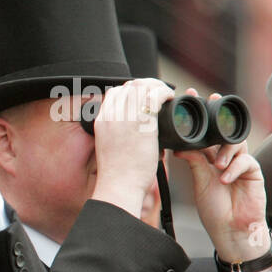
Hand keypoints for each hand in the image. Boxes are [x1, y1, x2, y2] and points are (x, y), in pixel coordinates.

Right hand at [89, 78, 169, 217]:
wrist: (118, 186)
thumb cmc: (118, 173)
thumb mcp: (109, 147)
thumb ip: (118, 133)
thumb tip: (134, 129)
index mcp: (101, 120)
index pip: (115, 92)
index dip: (132, 90)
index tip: (144, 97)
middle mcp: (111, 115)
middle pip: (129, 86)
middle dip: (146, 85)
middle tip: (159, 94)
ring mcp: (126, 118)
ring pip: (142, 87)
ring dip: (157, 86)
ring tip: (166, 95)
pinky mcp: (142, 123)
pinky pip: (155, 96)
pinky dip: (165, 93)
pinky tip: (170, 98)